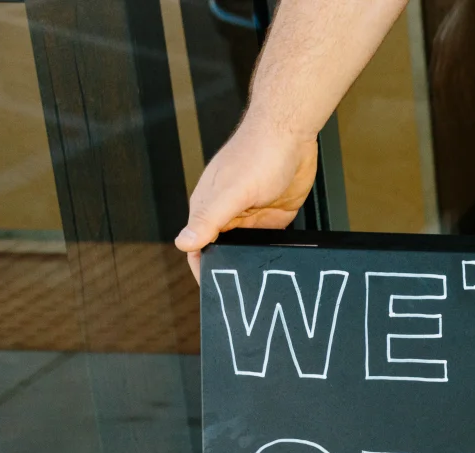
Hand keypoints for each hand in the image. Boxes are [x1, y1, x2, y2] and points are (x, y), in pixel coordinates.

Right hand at [173, 122, 318, 280]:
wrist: (290, 134)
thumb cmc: (257, 154)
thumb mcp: (232, 192)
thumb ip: (210, 219)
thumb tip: (184, 243)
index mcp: (208, 207)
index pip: (197, 246)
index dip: (202, 269)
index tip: (213, 292)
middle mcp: (227, 213)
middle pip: (222, 251)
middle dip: (228, 270)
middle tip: (242, 297)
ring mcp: (250, 215)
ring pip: (246, 248)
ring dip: (250, 263)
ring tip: (261, 287)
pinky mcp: (273, 215)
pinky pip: (268, 241)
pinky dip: (270, 253)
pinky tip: (277, 266)